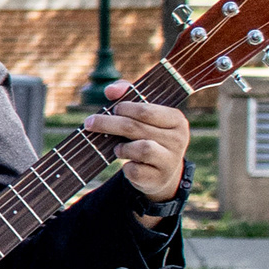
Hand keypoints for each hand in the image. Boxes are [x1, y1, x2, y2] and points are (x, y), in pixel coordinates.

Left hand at [87, 85, 189, 210]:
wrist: (162, 172)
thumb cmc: (148, 135)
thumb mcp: (144, 115)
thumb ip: (127, 95)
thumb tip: (110, 90)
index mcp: (176, 119)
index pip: (147, 111)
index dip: (126, 109)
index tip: (113, 108)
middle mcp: (178, 139)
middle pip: (137, 128)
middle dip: (109, 124)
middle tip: (90, 122)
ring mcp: (171, 160)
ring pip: (141, 149)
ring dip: (122, 148)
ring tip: (117, 148)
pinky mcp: (159, 178)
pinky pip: (135, 171)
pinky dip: (126, 167)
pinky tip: (127, 164)